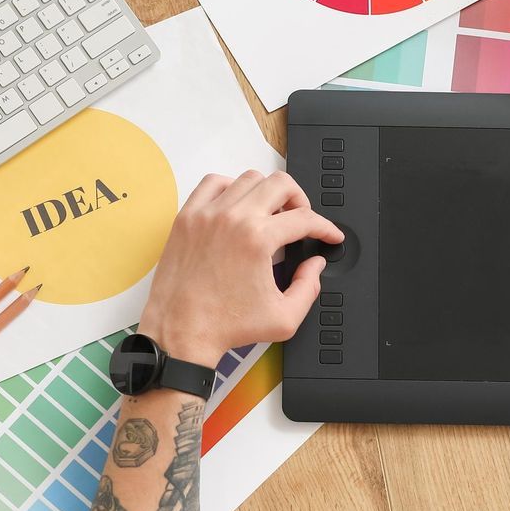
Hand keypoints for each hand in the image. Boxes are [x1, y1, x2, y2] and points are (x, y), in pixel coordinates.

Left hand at [138, 170, 343, 367]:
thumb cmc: (224, 326)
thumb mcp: (283, 318)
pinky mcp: (187, 218)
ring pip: (249, 179)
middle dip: (301, 200)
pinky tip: (237, 205)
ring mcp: (207, 214)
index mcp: (258, 240)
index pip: (305, 219)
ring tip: (271, 213)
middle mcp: (233, 219)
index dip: (326, 228)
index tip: (328, 235)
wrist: (181, 332)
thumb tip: (314, 265)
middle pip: (281, 184)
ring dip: (267, 192)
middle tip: (302, 219)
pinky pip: (212, 183)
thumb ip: (309, 288)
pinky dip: (230, 187)